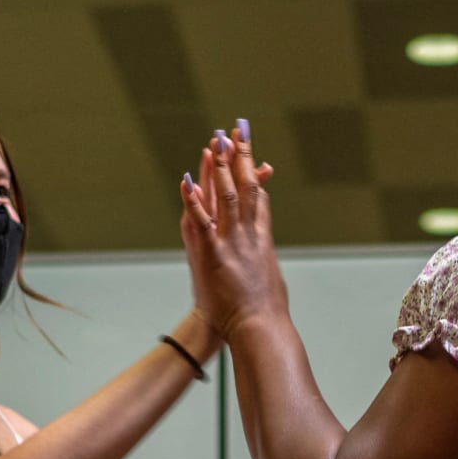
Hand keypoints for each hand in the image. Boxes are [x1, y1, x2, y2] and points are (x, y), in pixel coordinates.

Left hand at [177, 122, 285, 338]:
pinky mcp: (214, 254)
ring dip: (220, 168)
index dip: (253, 170)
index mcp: (263, 238)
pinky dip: (194, 201)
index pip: (258, 195)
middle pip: (244, 187)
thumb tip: (263, 248)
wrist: (260, 328)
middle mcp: (249, 234)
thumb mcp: (269, 275)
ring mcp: (232, 242)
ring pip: (226, 196)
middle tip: (233, 131)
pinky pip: (202, 222)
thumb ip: (263, 256)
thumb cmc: (265, 311)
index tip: (248, 149)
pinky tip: (188, 181)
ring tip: (216, 142)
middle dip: (238, 157)